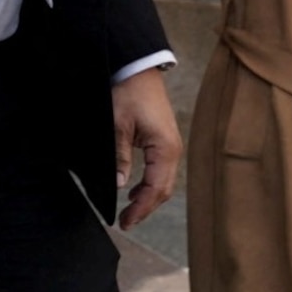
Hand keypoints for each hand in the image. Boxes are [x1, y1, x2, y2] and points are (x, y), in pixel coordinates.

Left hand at [113, 66, 183, 227]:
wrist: (137, 68)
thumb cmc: (128, 93)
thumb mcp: (117, 125)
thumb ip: (119, 157)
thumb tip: (120, 185)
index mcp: (165, 149)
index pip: (156, 189)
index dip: (140, 209)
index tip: (124, 222)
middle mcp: (173, 150)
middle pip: (163, 190)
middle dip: (145, 208)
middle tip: (125, 222)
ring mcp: (170, 146)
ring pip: (163, 181)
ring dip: (148, 197)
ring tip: (129, 210)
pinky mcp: (163, 141)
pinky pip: (160, 170)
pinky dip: (149, 184)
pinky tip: (135, 189)